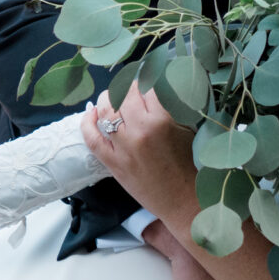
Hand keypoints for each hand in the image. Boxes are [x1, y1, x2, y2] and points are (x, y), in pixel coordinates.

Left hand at [79, 89, 196, 220]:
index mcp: (161, 121)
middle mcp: (139, 132)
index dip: (148, 79)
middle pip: (124, 95)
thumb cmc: (190, 166)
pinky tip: (91, 113)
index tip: (149, 77)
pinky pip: (92, 139)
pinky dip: (88, 123)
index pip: (148, 87)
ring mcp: (123, 148)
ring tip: (112, 97)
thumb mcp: (187, 130)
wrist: (183, 202)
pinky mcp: (113, 163)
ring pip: (106, 111)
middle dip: (128, 87)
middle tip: (133, 88)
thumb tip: (157, 86)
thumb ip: (171, 107)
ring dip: (107, 99)